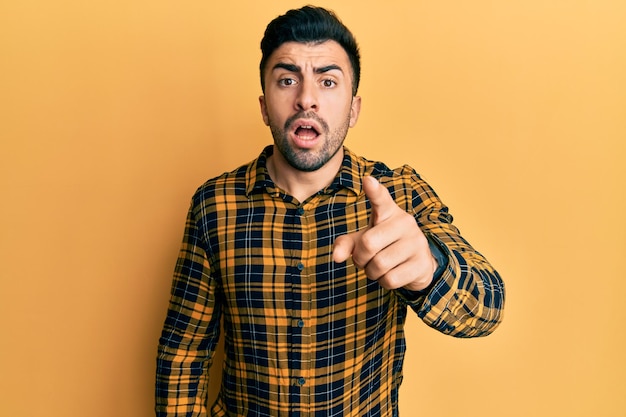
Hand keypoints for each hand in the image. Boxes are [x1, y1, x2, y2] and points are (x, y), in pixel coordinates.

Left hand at [333, 176, 436, 290]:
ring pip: (379, 265)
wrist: (418, 264)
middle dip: (360, 258)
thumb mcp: (363, 240)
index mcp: (389, 212)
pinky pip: (391, 279)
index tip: (368, 180)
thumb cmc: (385, 246)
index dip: (374, 191)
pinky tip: (391, 274)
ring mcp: (416, 242)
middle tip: (365, 259)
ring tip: (378, 267)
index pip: (381, 199)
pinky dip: (384, 282)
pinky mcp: (422, 263)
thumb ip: (346, 244)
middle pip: (368, 244)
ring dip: (372, 272)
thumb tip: (336, 257)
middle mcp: (405, 223)